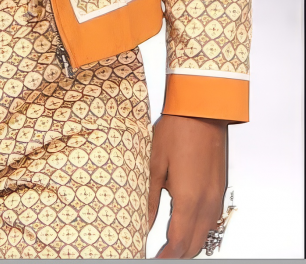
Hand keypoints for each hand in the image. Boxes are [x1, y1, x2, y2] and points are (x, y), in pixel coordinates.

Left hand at [148, 113, 227, 257]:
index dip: (164, 257)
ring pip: (204, 236)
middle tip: (157, 256)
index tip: (151, 260)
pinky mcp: (219, 191)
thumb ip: (149, 198)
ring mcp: (216, 199)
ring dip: (187, 246)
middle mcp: (206, 204)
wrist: (203, 111)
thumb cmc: (176, 131)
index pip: (176, 243)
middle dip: (175, 255)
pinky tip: (184, 227)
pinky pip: (210, 222)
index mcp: (188, 200)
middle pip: (192, 246)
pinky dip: (197, 233)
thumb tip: (142, 223)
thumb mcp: (154, 163)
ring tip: (167, 247)